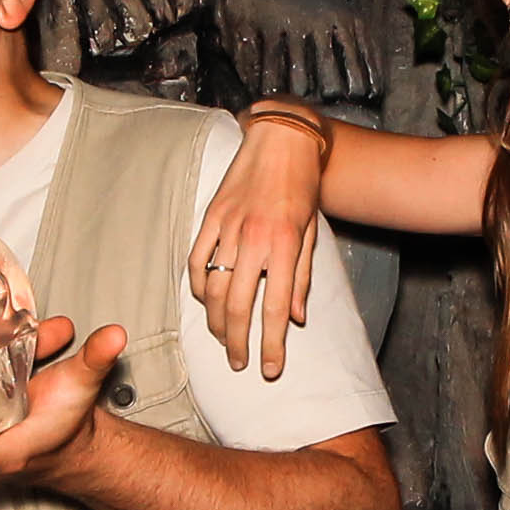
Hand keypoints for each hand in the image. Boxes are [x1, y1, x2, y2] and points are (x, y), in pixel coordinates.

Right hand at [188, 108, 321, 378]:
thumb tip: (296, 317)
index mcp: (284, 244)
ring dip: (217, 321)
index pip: (276, 307)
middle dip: (238, 342)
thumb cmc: (302, 186)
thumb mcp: (312, 232)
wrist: (281, 140)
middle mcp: (254, 239)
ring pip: (214, 288)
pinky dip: (199, 287)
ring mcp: (227, 228)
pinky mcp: (209, 217)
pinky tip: (207, 302)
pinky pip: (197, 261)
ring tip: (224, 340)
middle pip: (239, 306)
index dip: (272, 344)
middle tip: (240, 363)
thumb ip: (302, 276)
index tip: (270, 369)